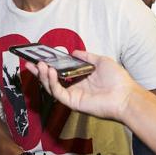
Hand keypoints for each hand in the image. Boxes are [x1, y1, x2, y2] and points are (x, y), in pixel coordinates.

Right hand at [25, 50, 141, 121]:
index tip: (40, 56)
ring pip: (52, 87)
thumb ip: (86, 57)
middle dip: (39, 72)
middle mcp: (75, 87)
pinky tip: (50, 71)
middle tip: (29, 62)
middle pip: (52, 80)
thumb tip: (74, 52)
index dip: (50, 65)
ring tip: (39, 65)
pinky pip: (58, 92)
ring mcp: (73, 95)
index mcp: (80, 78)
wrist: (126, 95)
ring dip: (44, 76)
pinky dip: (52, 82)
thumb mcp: (101, 61)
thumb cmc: (118, 80)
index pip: (61, 72)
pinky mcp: (73, 102)